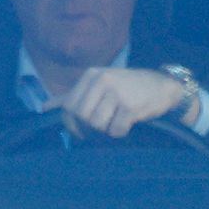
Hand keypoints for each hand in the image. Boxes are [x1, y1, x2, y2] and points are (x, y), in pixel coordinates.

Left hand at [59, 66, 191, 137]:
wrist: (163, 86)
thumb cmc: (129, 88)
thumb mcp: (99, 84)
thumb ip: (73, 95)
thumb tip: (44, 108)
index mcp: (91, 75)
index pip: (69, 106)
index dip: (72, 123)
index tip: (81, 130)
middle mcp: (102, 81)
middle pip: (82, 116)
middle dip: (89, 128)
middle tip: (102, 127)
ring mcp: (117, 93)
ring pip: (97, 125)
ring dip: (107, 130)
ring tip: (117, 122)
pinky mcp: (131, 107)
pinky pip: (116, 130)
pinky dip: (121, 132)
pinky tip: (128, 124)